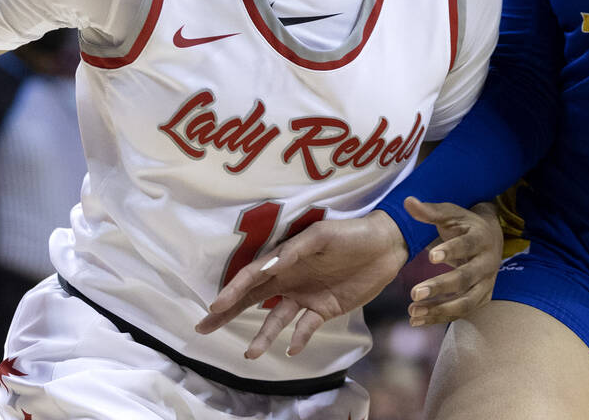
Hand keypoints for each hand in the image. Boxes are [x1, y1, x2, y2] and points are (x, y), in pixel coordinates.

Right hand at [195, 211, 408, 358]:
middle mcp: (288, 279)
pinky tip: (291, 350)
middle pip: (251, 299)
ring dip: (262, 336)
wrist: (384, 246)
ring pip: (276, 319)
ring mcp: (304, 296)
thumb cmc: (350, 234)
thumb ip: (293, 252)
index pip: (251, 277)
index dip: (232, 291)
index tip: (214, 306)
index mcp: (283, 259)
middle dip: (227, 313)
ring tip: (250, 354)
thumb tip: (266, 267)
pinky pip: (305, 327)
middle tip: (203, 328)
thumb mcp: (320, 236)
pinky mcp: (323, 309)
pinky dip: (298, 339)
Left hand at [405, 197, 501, 326]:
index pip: (466, 245)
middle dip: (441, 286)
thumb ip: (429, 211)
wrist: (490, 238)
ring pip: (465, 302)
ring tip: (412, 311)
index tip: (430, 256)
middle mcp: (487, 264)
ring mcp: (486, 284)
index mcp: (480, 239)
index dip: (450, 251)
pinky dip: (439, 317)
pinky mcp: (481, 298)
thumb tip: (408, 201)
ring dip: (439, 309)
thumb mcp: (450, 214)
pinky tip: (417, 320)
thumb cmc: (464, 224)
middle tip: (414, 293)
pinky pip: (461, 312)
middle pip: (466, 278)